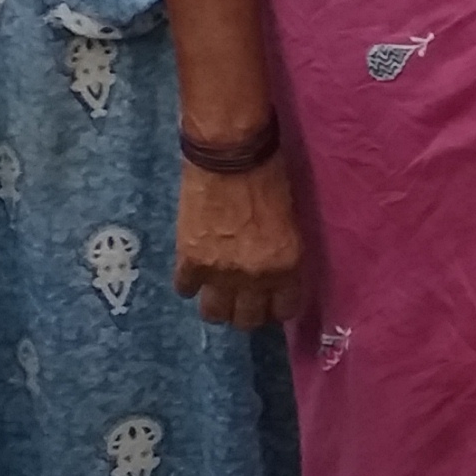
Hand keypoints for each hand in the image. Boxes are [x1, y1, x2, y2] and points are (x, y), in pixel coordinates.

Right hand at [172, 154, 304, 329]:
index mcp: (287, 265)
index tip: (271, 302)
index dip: (277, 307)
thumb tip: (272, 275)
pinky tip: (194, 271)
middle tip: (243, 299)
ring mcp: (220, 273)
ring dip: (217, 304)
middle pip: (247, 320)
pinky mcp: (189, 261)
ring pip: (214, 314)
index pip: (284, 310)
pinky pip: (185, 289)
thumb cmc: (270, 176)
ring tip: (217, 291)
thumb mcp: (290, 222)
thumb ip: (281, 255)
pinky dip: (189, 283)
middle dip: (247, 312)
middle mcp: (255, 278)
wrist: (231, 155)